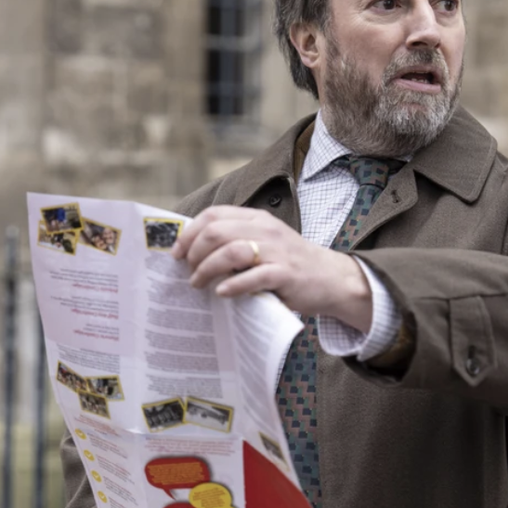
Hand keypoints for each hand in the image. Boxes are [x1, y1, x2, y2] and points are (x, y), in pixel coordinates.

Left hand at [170, 205, 373, 331]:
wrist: (331, 278)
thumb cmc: (289, 263)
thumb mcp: (264, 241)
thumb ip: (236, 240)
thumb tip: (193, 251)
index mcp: (256, 218)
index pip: (214, 215)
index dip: (189, 232)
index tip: (176, 252)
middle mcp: (266, 229)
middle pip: (217, 232)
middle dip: (194, 252)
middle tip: (188, 271)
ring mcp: (277, 251)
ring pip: (231, 252)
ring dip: (207, 269)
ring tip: (198, 284)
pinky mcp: (286, 274)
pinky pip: (254, 277)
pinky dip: (233, 285)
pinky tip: (222, 293)